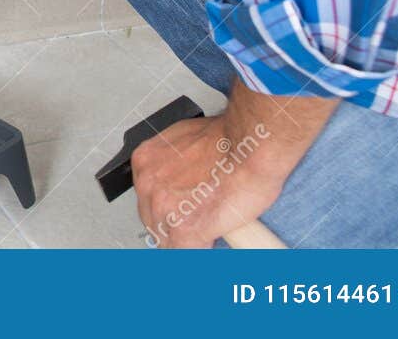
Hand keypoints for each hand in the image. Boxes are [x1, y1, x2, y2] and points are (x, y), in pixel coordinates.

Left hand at [131, 85, 334, 247]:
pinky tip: (213, 240)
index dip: (168, 207)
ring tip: (210, 229)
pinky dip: (201, 252)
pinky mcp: (184, 229)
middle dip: (176, 224)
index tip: (180, 211)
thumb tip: (181, 181)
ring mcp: (163, 208)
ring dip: (189, 240)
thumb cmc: (231, 142)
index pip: (148, 198)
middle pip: (153, 220)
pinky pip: (185, 254)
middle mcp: (148, 184)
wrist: (251, 148)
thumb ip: (175, 164)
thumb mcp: (186, 142)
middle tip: (199, 221)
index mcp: (146, 161)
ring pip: (168, 241)